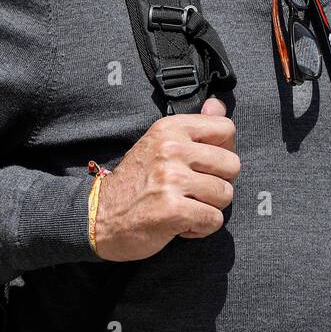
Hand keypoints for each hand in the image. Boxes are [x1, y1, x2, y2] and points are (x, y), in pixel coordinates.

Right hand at [93, 97, 237, 260]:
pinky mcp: (173, 210)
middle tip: (195, 191)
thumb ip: (194, 124)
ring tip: (185, 207)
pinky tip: (181, 224)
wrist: (98, 216)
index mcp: (169, 129)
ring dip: (209, 207)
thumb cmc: (134, 182)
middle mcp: (171, 149)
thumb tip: (217, 104)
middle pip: (232, 165)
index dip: (225, 150)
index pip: (226, 128)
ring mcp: (172, 179)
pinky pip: (214, 220)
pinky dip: (201, 228)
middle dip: (219, 183)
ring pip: (225, 194)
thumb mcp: (159, 143)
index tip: (207, 164)